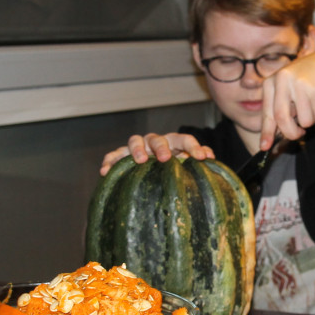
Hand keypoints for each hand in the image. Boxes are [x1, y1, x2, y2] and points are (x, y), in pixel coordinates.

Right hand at [99, 133, 213, 174]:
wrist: (151, 175)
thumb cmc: (172, 169)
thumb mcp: (187, 165)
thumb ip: (197, 158)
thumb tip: (210, 156)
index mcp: (173, 143)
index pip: (184, 139)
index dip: (193, 146)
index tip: (202, 157)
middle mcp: (154, 142)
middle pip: (157, 138)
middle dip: (161, 147)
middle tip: (165, 159)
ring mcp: (137, 147)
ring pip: (134, 140)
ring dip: (137, 149)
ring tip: (139, 161)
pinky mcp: (122, 155)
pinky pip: (113, 155)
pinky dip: (109, 160)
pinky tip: (104, 172)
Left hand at [259, 49, 314, 149]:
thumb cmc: (304, 81)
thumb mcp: (287, 91)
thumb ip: (280, 110)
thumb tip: (273, 137)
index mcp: (271, 83)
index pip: (267, 113)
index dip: (266, 132)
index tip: (264, 147)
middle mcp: (282, 81)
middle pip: (282, 119)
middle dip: (291, 133)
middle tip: (299, 135)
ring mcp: (299, 84)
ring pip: (304, 121)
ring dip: (311, 120)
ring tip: (312, 105)